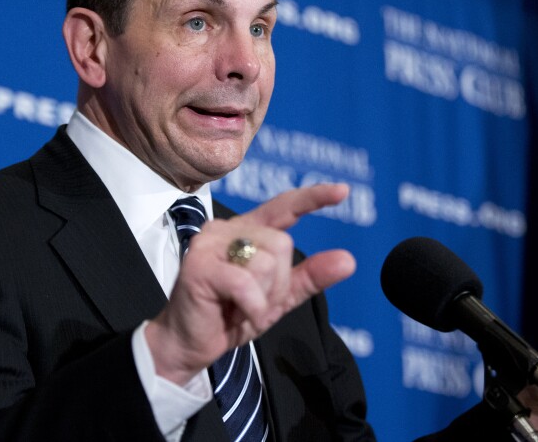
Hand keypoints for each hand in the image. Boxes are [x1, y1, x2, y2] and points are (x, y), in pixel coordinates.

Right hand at [145, 183, 355, 384]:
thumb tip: (349, 260)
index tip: (343, 191)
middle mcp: (226, 229)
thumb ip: (309, 277)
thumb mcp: (278, 297)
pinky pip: (246, 284)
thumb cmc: (229, 316)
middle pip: (282, 245)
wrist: (189, 345)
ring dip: (263, 298)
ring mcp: (210, 244)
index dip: (312, 197)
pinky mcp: (199, 265)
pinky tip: (238, 316)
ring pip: (267, 263)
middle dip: (278, 284)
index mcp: (247, 232)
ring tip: (241, 308)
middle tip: (254, 303)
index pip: (283, 207)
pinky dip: (252, 308)